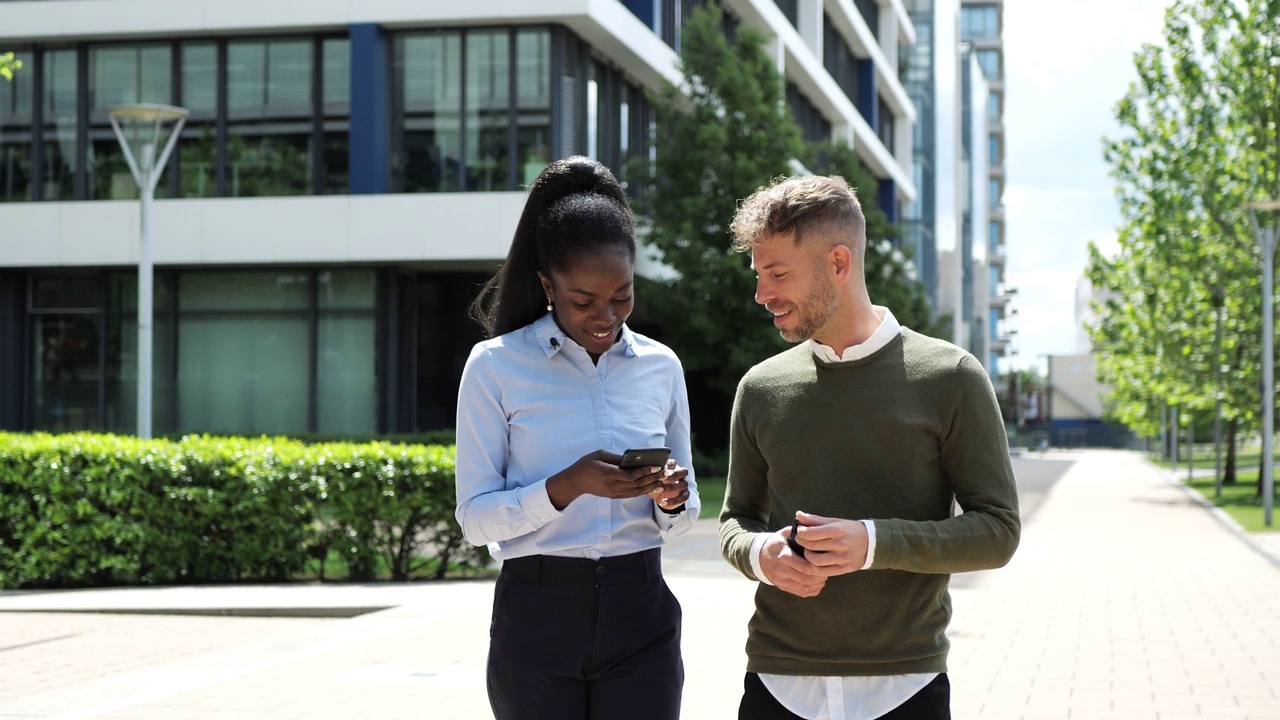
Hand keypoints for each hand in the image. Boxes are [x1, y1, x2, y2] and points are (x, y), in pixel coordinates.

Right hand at [545, 450, 665, 509]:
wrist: (575, 482)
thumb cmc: (586, 464)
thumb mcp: (600, 455)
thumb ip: (616, 458)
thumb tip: (633, 458)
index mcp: (608, 474)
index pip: (631, 475)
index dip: (645, 472)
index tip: (656, 466)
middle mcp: (612, 486)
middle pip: (637, 485)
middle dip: (652, 479)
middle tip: (664, 473)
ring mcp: (613, 493)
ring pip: (636, 492)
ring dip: (650, 486)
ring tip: (661, 480)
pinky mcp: (614, 496)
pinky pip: (631, 494)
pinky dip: (643, 491)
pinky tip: (651, 486)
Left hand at [651, 459, 690, 510]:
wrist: (661, 498)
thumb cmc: (654, 484)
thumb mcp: (650, 479)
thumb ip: (648, 474)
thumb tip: (640, 469)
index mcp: (673, 467)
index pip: (674, 463)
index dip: (668, 465)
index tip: (659, 469)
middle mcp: (680, 475)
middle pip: (683, 471)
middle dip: (673, 475)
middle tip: (662, 478)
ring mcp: (684, 484)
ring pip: (683, 484)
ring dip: (671, 487)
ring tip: (658, 490)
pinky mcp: (685, 495)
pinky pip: (683, 497)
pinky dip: (673, 500)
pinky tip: (662, 502)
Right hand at [758, 525, 826, 597]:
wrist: (760, 556)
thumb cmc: (776, 543)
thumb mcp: (785, 533)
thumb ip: (799, 533)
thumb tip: (815, 530)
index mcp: (784, 556)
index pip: (806, 567)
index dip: (819, 567)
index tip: (824, 562)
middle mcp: (781, 571)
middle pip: (807, 579)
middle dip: (820, 576)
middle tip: (826, 570)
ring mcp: (781, 581)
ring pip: (805, 588)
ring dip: (818, 584)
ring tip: (822, 576)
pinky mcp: (782, 587)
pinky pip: (801, 593)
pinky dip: (812, 590)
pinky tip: (816, 583)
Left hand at [791, 511, 868, 576]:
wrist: (871, 543)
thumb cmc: (850, 530)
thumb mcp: (835, 522)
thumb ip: (815, 520)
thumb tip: (798, 515)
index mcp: (837, 530)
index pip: (811, 533)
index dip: (801, 532)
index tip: (799, 531)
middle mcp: (840, 544)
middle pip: (811, 546)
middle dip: (801, 542)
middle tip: (800, 540)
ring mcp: (842, 558)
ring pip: (815, 561)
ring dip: (807, 556)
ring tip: (807, 551)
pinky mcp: (843, 569)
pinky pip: (822, 572)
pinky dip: (814, 567)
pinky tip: (813, 562)